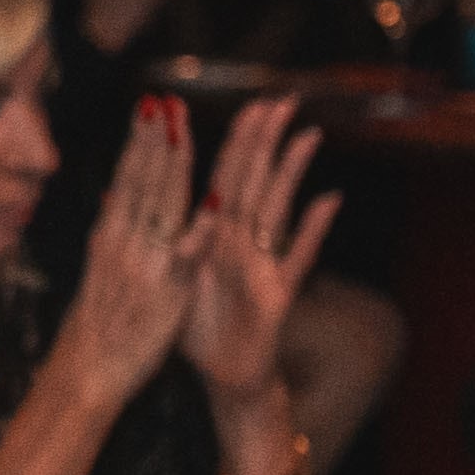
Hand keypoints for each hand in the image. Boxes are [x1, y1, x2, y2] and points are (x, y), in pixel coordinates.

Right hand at [46, 106, 204, 413]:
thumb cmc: (98, 323)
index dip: (140, 141)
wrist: (88, 370)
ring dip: (174, 162)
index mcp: (109, 236)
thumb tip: (112, 200)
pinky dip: (202, 222)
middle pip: (142, 180)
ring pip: (162, 202)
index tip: (150, 106)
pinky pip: (189, 250)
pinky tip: (217, 197)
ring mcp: (145, 262)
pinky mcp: (168, 287)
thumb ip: (111, 233)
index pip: (126, 178)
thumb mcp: (98, 271)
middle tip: (166, 100)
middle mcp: (124, 241)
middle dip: (155, 138)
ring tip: (182, 126)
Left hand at [178, 96, 339, 401]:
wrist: (225, 374)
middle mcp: (242, 244)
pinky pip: (296, 259)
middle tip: (282, 100)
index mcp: (215, 237)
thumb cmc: (203, 325)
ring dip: (291, 173)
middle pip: (254, 184)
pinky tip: (330, 201)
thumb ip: (177, 239)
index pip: (225, 180)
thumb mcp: (181, 278)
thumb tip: (145, 200)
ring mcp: (264, 265)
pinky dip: (311, 231)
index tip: (246, 105)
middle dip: (266, 143)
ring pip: (277, 210)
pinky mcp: (276, 295)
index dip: (235, 144)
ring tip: (308, 135)